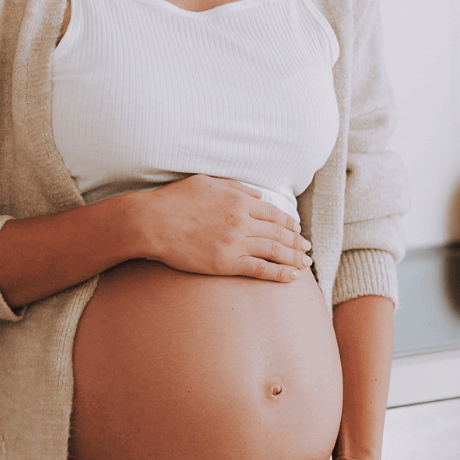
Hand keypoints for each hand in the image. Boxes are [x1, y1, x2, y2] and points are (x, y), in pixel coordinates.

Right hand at [131, 175, 309, 282]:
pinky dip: (280, 273)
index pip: (274, 213)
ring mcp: (235, 243)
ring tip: (306, 263)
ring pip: (274, 251)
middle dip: (297, 242)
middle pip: (279, 233)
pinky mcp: (226, 263)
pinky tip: (292, 277)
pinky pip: (261, 269)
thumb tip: (259, 195)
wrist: (151, 222)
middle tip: (308, 248)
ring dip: (294, 258)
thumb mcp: (208, 183)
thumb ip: (237, 188)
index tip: (297, 229)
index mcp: (239, 200)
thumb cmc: (174, 200)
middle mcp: (242, 221)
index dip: (289, 223)